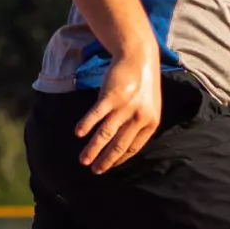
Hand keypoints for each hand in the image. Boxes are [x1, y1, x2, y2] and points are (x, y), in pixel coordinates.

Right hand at [76, 48, 162, 172]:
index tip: (108, 167)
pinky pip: (97, 115)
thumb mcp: (148, 106)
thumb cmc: (142, 84)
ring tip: (83, 160)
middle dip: (105, 160)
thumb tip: (122, 147)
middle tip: (94, 171)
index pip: (132, 148)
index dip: (119, 160)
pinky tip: (79, 134)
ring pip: (106, 134)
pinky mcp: (111, 96)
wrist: (139, 57)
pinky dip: (87, 125)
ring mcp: (125, 106)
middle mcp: (139, 117)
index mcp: (151, 122)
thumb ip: (138, 124)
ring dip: (93, 149)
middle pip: (119, 145)